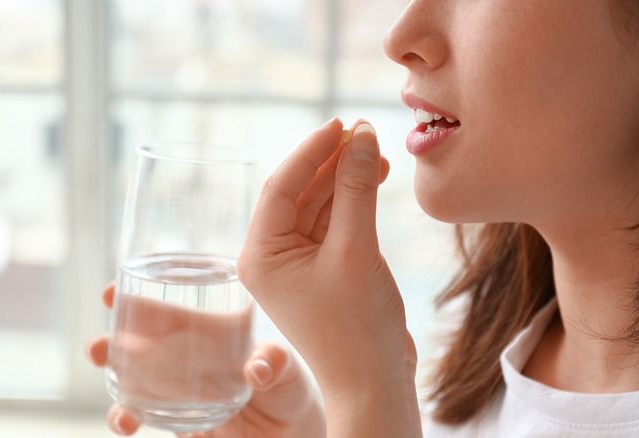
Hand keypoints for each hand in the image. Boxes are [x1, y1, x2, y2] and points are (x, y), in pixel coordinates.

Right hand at [86, 284, 324, 436]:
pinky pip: (144, 416)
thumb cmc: (293, 395)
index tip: (113, 292)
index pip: (174, 311)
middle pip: (144, 343)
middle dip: (114, 340)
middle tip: (96, 347)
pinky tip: (124, 419)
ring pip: (136, 379)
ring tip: (101, 383)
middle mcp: (192, 359)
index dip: (142, 299)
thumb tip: (257, 370)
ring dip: (113, 376)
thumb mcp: (289, 373)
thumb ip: (276, 364)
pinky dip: (127, 416)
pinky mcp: (179, 421)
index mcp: (215, 335)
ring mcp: (182, 390)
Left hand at [237, 119, 420, 434]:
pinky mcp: (323, 268)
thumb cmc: (357, 327)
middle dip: (332, 161)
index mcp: (259, 255)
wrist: (375, 383)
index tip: (342, 123)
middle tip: (365, 131)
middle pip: (300, 191)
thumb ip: (357, 189)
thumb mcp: (356, 249)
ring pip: (320, 204)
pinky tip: (376, 177)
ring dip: (347, 178)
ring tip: (379, 152)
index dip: (311, 151)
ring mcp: (297, 263)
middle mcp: (271, 256)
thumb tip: (362, 135)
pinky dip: (354, 201)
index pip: (280, 186)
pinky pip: (334, 223)